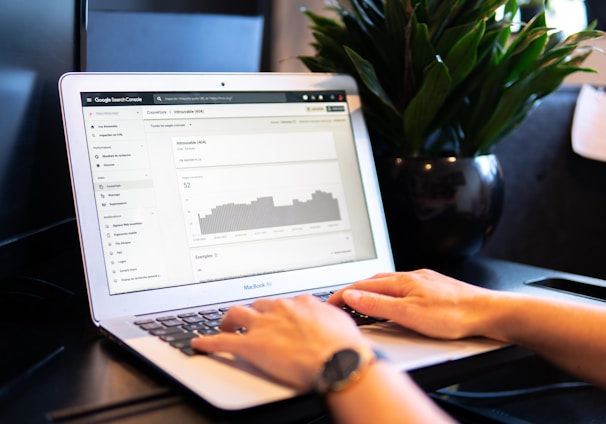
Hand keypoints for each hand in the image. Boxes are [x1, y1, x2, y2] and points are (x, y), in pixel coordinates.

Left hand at [190, 295, 371, 390]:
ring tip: (224, 324)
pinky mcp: (251, 345)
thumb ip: (330, 318)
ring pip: (237, 313)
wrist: (339, 359)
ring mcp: (264, 326)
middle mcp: (280, 309)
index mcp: (301, 303)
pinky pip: (223, 341)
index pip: (284, 302)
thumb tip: (333, 322)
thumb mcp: (341, 323)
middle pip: (258, 304)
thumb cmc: (344, 346)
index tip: (277, 316)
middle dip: (252, 311)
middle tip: (249, 319)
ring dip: (228, 319)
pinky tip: (200, 343)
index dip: (278, 310)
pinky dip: (208, 341)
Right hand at [327, 269, 497, 339]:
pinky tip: (392, 301)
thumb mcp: (409, 314)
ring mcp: (422, 281)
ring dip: (369, 291)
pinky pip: (401, 287)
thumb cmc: (454, 315)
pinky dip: (387, 294)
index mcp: (401, 282)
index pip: (362, 286)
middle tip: (340, 303)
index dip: (342, 294)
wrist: (487, 313)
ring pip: (387, 283)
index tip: (329, 302)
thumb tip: (353, 297)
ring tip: (360, 302)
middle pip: (372, 281)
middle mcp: (410, 277)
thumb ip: (378, 305)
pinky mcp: (432, 287)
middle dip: (353, 290)